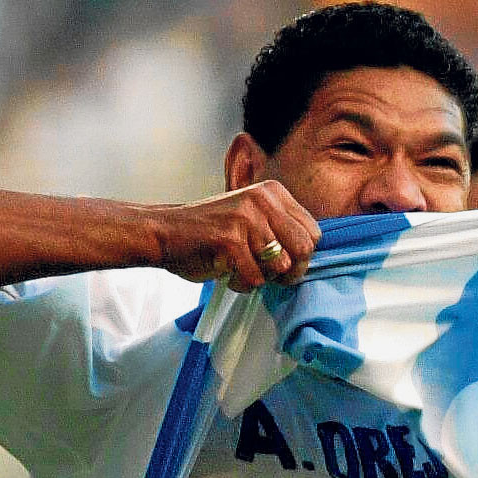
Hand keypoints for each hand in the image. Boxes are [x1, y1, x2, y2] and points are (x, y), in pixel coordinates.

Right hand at [147, 181, 320, 291]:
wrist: (164, 232)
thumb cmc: (209, 233)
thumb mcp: (251, 218)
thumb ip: (279, 229)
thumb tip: (308, 257)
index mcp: (272, 193)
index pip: (313, 232)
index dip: (301, 257)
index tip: (283, 264)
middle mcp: (262, 200)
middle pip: (304, 249)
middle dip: (289, 272)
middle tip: (268, 276)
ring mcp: (246, 218)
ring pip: (279, 266)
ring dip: (261, 278)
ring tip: (240, 269)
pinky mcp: (230, 240)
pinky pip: (255, 278)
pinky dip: (241, 284)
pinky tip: (225, 272)